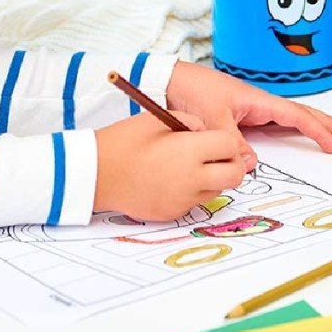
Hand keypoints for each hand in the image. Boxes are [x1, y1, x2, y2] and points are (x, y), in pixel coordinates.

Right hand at [94, 110, 245, 220]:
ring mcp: (183, 199)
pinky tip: (172, 180)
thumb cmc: (124, 141)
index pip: (231, 147)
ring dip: (213, 178)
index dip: (226, 141)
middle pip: (235, 175)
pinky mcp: (173, 213)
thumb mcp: (159, 118)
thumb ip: (191, 122)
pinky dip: (192, 191)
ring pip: (218, 191)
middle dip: (231, 164)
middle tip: (217, 156)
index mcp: (190, 151)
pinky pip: (195, 202)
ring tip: (189, 166)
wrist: (96, 173)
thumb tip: (207, 133)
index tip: (215, 139)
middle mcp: (192, 178)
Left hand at [165, 61, 331, 171]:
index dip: (316, 130)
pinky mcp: (236, 113)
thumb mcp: (212, 120)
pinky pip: (268, 122)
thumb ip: (233, 142)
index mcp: (255, 99)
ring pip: (283, 117)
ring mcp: (247, 107)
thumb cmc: (190, 91)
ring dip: (305, 123)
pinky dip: (283, 128)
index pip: (295, 115)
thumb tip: (251, 164)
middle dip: (320, 120)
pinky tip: (287, 132)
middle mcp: (256, 102)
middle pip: (296, 112)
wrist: (167, 80)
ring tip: (324, 131)